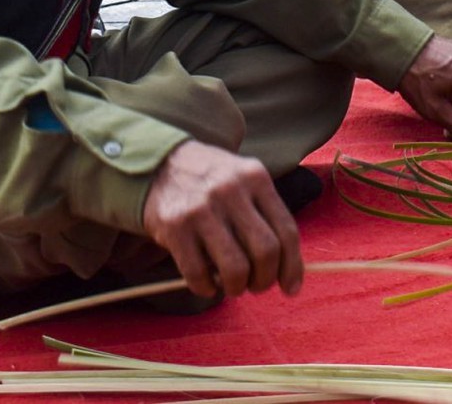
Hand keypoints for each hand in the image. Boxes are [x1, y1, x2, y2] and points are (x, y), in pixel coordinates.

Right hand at [140, 140, 300, 299]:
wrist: (158, 163)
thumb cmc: (210, 180)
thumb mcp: (243, 179)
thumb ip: (265, 214)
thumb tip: (288, 269)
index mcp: (255, 178)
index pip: (286, 231)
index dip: (292, 267)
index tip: (291, 288)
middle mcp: (231, 190)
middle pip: (265, 251)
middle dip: (265, 280)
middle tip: (256, 285)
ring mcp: (201, 208)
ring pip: (235, 269)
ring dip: (237, 287)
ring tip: (232, 285)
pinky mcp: (174, 226)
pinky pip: (198, 274)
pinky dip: (206, 288)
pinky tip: (205, 283)